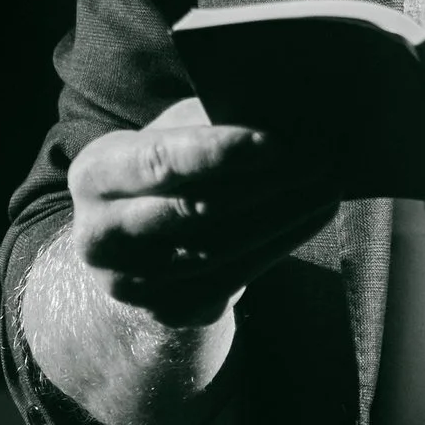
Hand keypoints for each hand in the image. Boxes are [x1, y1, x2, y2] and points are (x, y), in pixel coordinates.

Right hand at [64, 98, 339, 327]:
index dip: (221, 152)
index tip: (279, 142)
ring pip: (217, 251)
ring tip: (329, 188)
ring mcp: (128, 283)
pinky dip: (278, 246)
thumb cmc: (170, 163)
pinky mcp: (165, 311)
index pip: (159, 161)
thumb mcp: (177, 131)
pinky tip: (311, 218)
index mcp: (95, 174)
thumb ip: (214, 121)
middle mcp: (99, 235)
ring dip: (283, 218)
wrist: (139, 234)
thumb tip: (288, 114)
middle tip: (322, 161)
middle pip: (192, 211)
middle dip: (266, 185)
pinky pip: (230, 281)